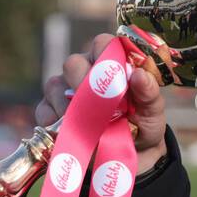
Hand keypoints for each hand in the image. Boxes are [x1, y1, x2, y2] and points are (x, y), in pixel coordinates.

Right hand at [36, 33, 167, 174]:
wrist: (130, 152)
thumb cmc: (142, 123)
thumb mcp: (152, 110)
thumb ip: (149, 92)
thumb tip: (139, 75)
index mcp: (109, 62)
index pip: (102, 44)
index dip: (106, 55)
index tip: (115, 76)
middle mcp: (84, 69)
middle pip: (73, 63)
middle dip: (84, 82)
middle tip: (98, 105)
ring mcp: (62, 89)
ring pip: (55, 86)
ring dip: (71, 108)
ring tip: (90, 127)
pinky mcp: (49, 110)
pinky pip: (44, 112)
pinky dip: (57, 124)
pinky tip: (72, 133)